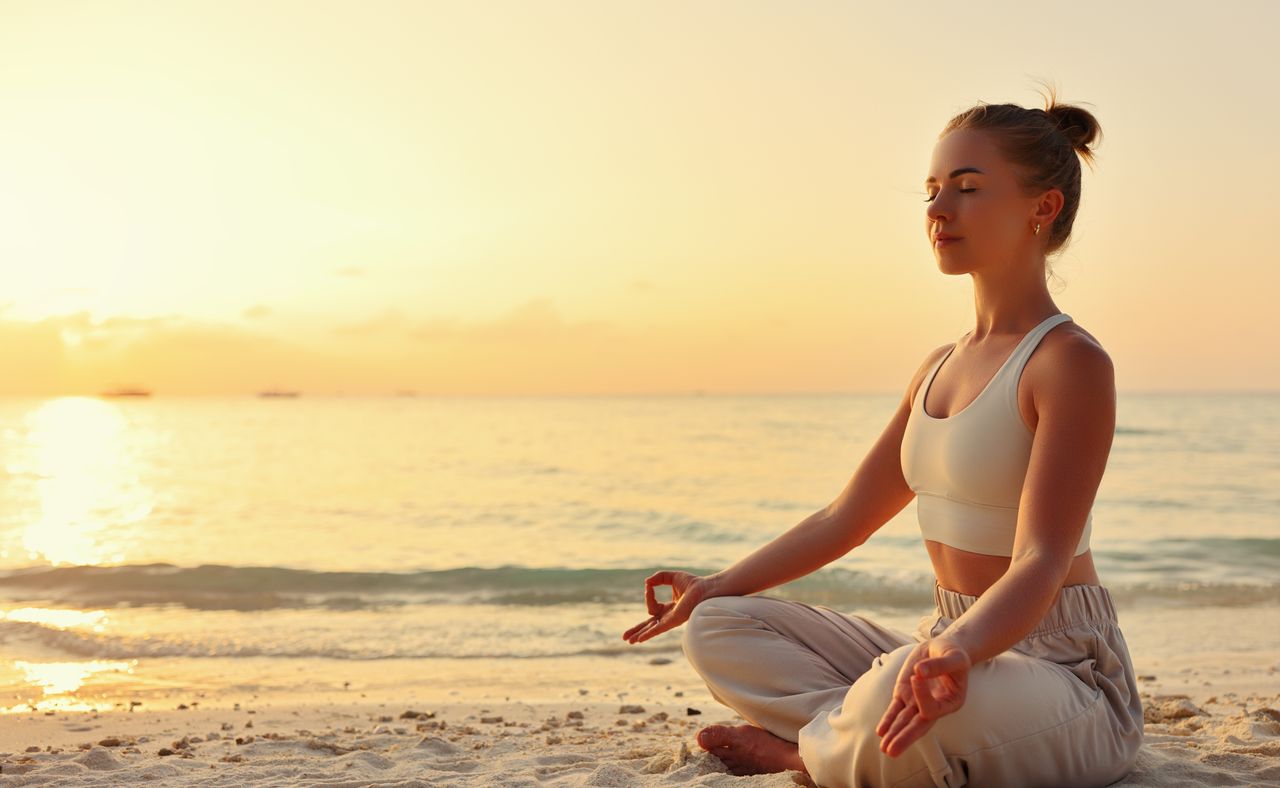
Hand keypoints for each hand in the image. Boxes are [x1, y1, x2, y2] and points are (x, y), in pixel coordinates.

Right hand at [621, 570, 711, 643]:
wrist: (705, 589)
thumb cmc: (693, 583)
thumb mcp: (671, 577)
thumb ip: (658, 578)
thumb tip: (646, 583)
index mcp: (669, 608)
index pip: (652, 606)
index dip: (648, 595)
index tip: (649, 586)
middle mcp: (669, 617)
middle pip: (649, 625)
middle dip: (637, 630)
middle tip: (625, 637)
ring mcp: (671, 620)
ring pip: (651, 629)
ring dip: (639, 634)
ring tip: (628, 641)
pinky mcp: (673, 621)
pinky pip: (658, 628)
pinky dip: (648, 633)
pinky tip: (639, 639)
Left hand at [874, 636, 971, 757]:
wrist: (942, 648)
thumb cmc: (953, 654)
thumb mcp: (954, 657)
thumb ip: (939, 665)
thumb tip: (919, 672)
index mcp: (951, 702)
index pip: (932, 707)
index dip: (921, 695)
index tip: (916, 676)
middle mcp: (935, 707)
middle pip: (919, 726)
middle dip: (905, 738)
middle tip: (892, 751)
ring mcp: (917, 701)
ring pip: (905, 721)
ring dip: (894, 734)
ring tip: (884, 749)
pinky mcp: (904, 693)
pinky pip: (895, 709)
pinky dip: (888, 720)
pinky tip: (881, 732)